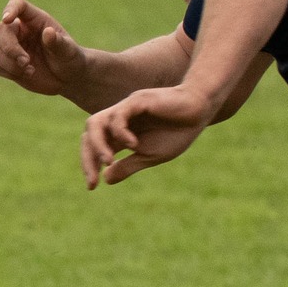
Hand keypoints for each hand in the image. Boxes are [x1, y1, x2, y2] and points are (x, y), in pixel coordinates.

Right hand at [0, 0, 87, 96]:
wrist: (68, 78)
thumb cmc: (71, 58)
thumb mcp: (69, 51)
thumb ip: (59, 42)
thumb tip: (48, 32)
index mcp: (35, 20)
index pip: (18, 5)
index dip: (10, 9)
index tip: (7, 19)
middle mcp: (20, 31)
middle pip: (0, 29)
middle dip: (10, 47)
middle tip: (26, 61)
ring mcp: (12, 47)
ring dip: (9, 63)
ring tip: (30, 71)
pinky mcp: (7, 64)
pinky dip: (10, 73)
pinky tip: (27, 75)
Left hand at [80, 85, 216, 188]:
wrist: (199, 111)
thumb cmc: (177, 132)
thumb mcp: (150, 155)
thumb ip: (128, 165)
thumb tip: (105, 179)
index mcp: (119, 133)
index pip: (93, 147)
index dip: (89, 165)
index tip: (92, 186)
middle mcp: (117, 119)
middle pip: (88, 135)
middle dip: (88, 158)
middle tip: (94, 180)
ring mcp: (125, 108)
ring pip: (95, 122)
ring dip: (97, 144)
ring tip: (108, 161)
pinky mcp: (137, 100)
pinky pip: (119, 114)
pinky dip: (120, 130)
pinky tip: (133, 144)